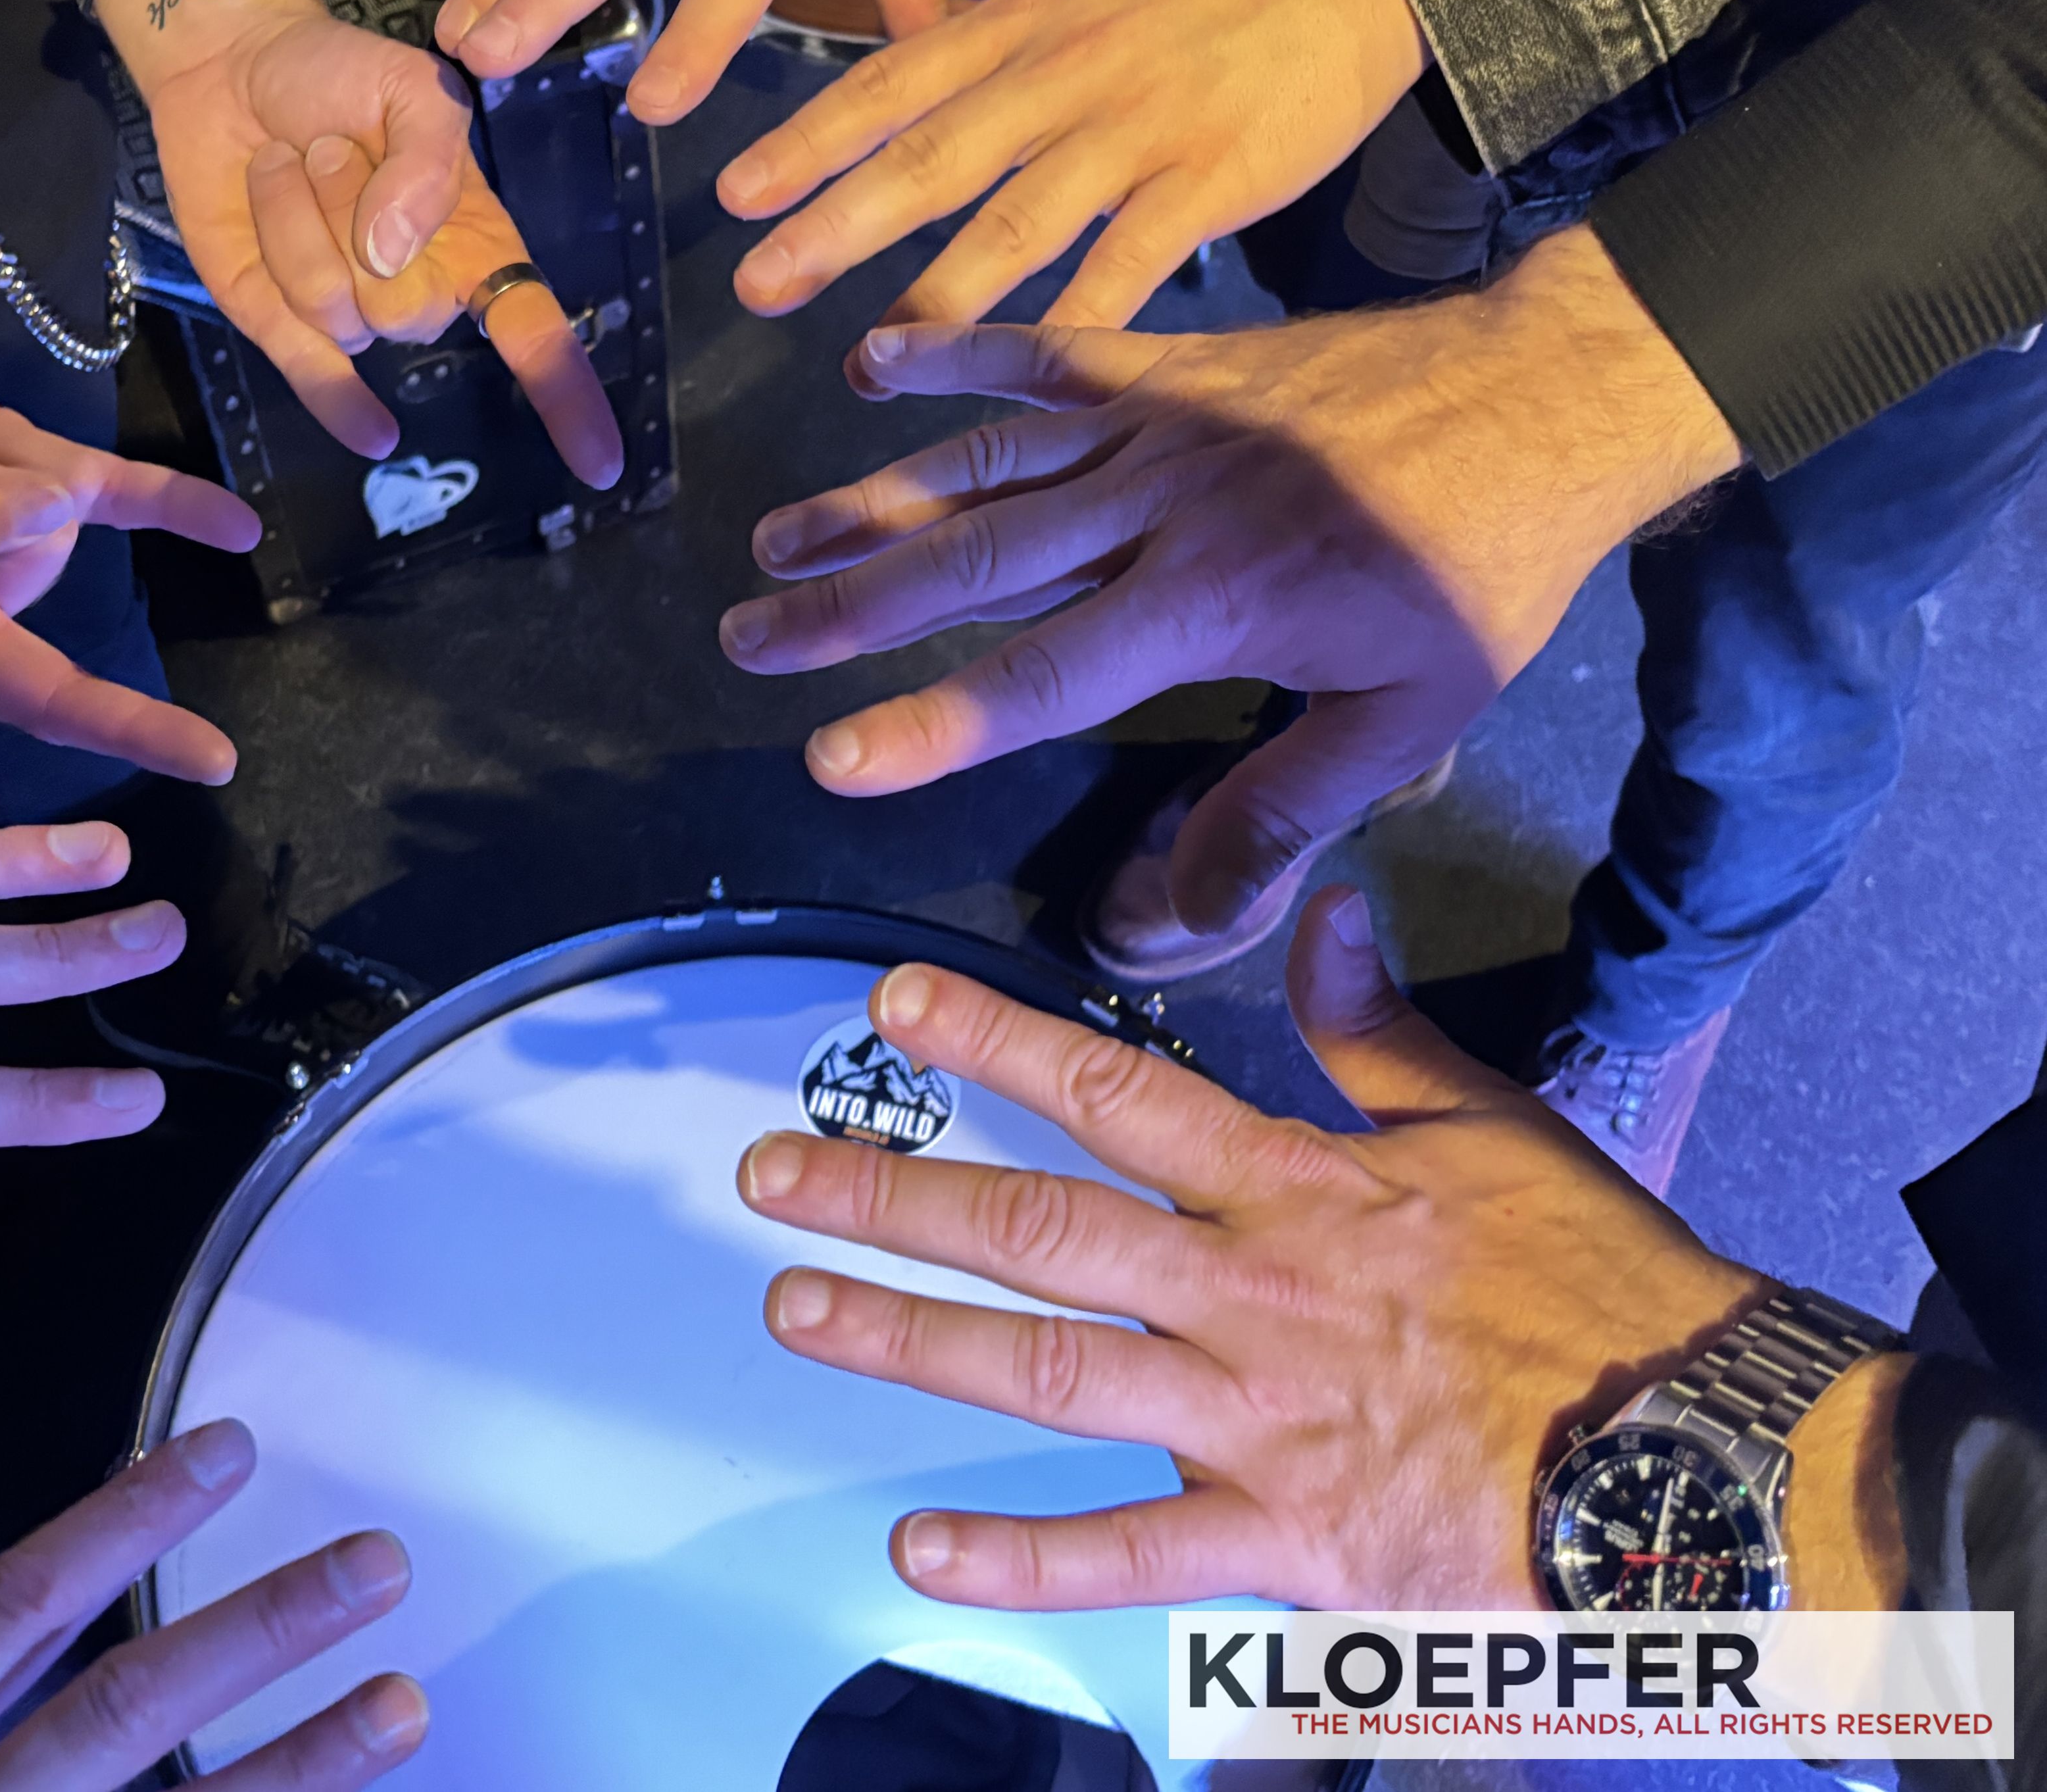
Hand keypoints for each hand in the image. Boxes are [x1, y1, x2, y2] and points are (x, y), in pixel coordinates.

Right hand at [0, 317, 260, 779]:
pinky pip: (116, 492)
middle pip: (41, 551)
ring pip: (54, 493)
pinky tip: (237, 529)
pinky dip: (172, 503)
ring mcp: (12, 531)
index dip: (129, 725)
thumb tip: (52, 512)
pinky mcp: (30, 469)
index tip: (213, 761)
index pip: (44, 697)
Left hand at [111, 0, 620, 487]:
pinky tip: (375, 436)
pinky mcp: (281, 324)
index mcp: (472, 240)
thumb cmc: (337, 75)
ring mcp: (351, 312)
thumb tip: (395, 252)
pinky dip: (342, 405)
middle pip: (410, 310)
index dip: (568, 395)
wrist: (231, 66)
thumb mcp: (410, 86)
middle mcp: (418, 287)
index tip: (602, 462)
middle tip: (330, 145)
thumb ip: (426, 160)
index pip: (533, 333)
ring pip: (338, 310)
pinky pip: (318, 377)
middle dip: (357, 216)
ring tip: (286, 161)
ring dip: (298, 219)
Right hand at [717, 230, 1739, 935]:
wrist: (1546, 392)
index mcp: (1211, 596)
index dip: (929, 721)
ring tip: (772, 540)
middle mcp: (1157, 500)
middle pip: (972, 557)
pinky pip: (1045, 350)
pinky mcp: (1170, 359)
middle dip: (848, 606)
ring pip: (983, 459)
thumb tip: (1181, 914)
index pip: (1042, 672)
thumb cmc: (1480, 566)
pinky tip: (872, 361)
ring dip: (869, 499)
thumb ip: (1284, 809)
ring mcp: (1156, 417)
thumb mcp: (1409, 717)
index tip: (830, 758)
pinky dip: (957, 350)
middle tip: (745, 640)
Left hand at [721, 0, 1424, 330]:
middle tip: (756, 283)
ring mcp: (1136, 131)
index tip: (737, 192)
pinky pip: (1129, 268)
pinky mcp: (1211, 180)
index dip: (810, 139)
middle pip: (930, 157)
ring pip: (1016, 223)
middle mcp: (1064, 75)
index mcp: (1027, 25)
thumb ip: (997, 41)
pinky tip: (1023, 383)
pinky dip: (1076, 328)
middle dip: (834, 225)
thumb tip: (905, 78)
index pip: (894, 83)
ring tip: (866, 365)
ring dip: (935, 302)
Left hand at [734, 890, 1773, 1610]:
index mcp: (1296, 1187)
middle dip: (893, 1194)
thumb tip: (1326, 913)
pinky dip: (1021, 1561)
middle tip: (772, 1175)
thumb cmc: (1603, 1287)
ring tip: (794, 1313)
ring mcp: (1254, 1422)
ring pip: (1048, 1373)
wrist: (1702, 1456)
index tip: (894, 1007)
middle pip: (1038, 1227)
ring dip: (910, 1339)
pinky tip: (915, 1553)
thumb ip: (1382, 1029)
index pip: (1115, 1091)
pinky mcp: (1284, 1545)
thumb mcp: (1497, 1127)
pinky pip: (1130, 1557)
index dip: (994, 1040)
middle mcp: (1247, 1295)